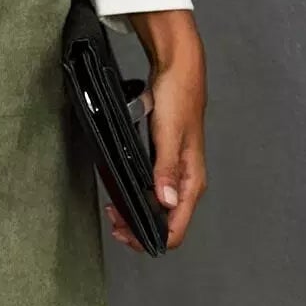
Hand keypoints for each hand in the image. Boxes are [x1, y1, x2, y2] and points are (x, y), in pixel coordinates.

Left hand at [103, 8, 206, 253]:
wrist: (178, 68)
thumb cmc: (178, 97)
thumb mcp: (168, 134)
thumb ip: (166, 170)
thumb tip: (166, 202)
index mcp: (192, 180)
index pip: (175, 229)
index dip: (149, 238)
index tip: (124, 231)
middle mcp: (186, 180)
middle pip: (165, 222)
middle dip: (138, 228)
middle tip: (113, 220)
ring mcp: (176, 170)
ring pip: (158, 206)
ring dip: (136, 212)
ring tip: (114, 208)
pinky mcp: (165, 158)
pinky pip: (152, 188)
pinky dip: (137, 194)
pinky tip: (122, 189)